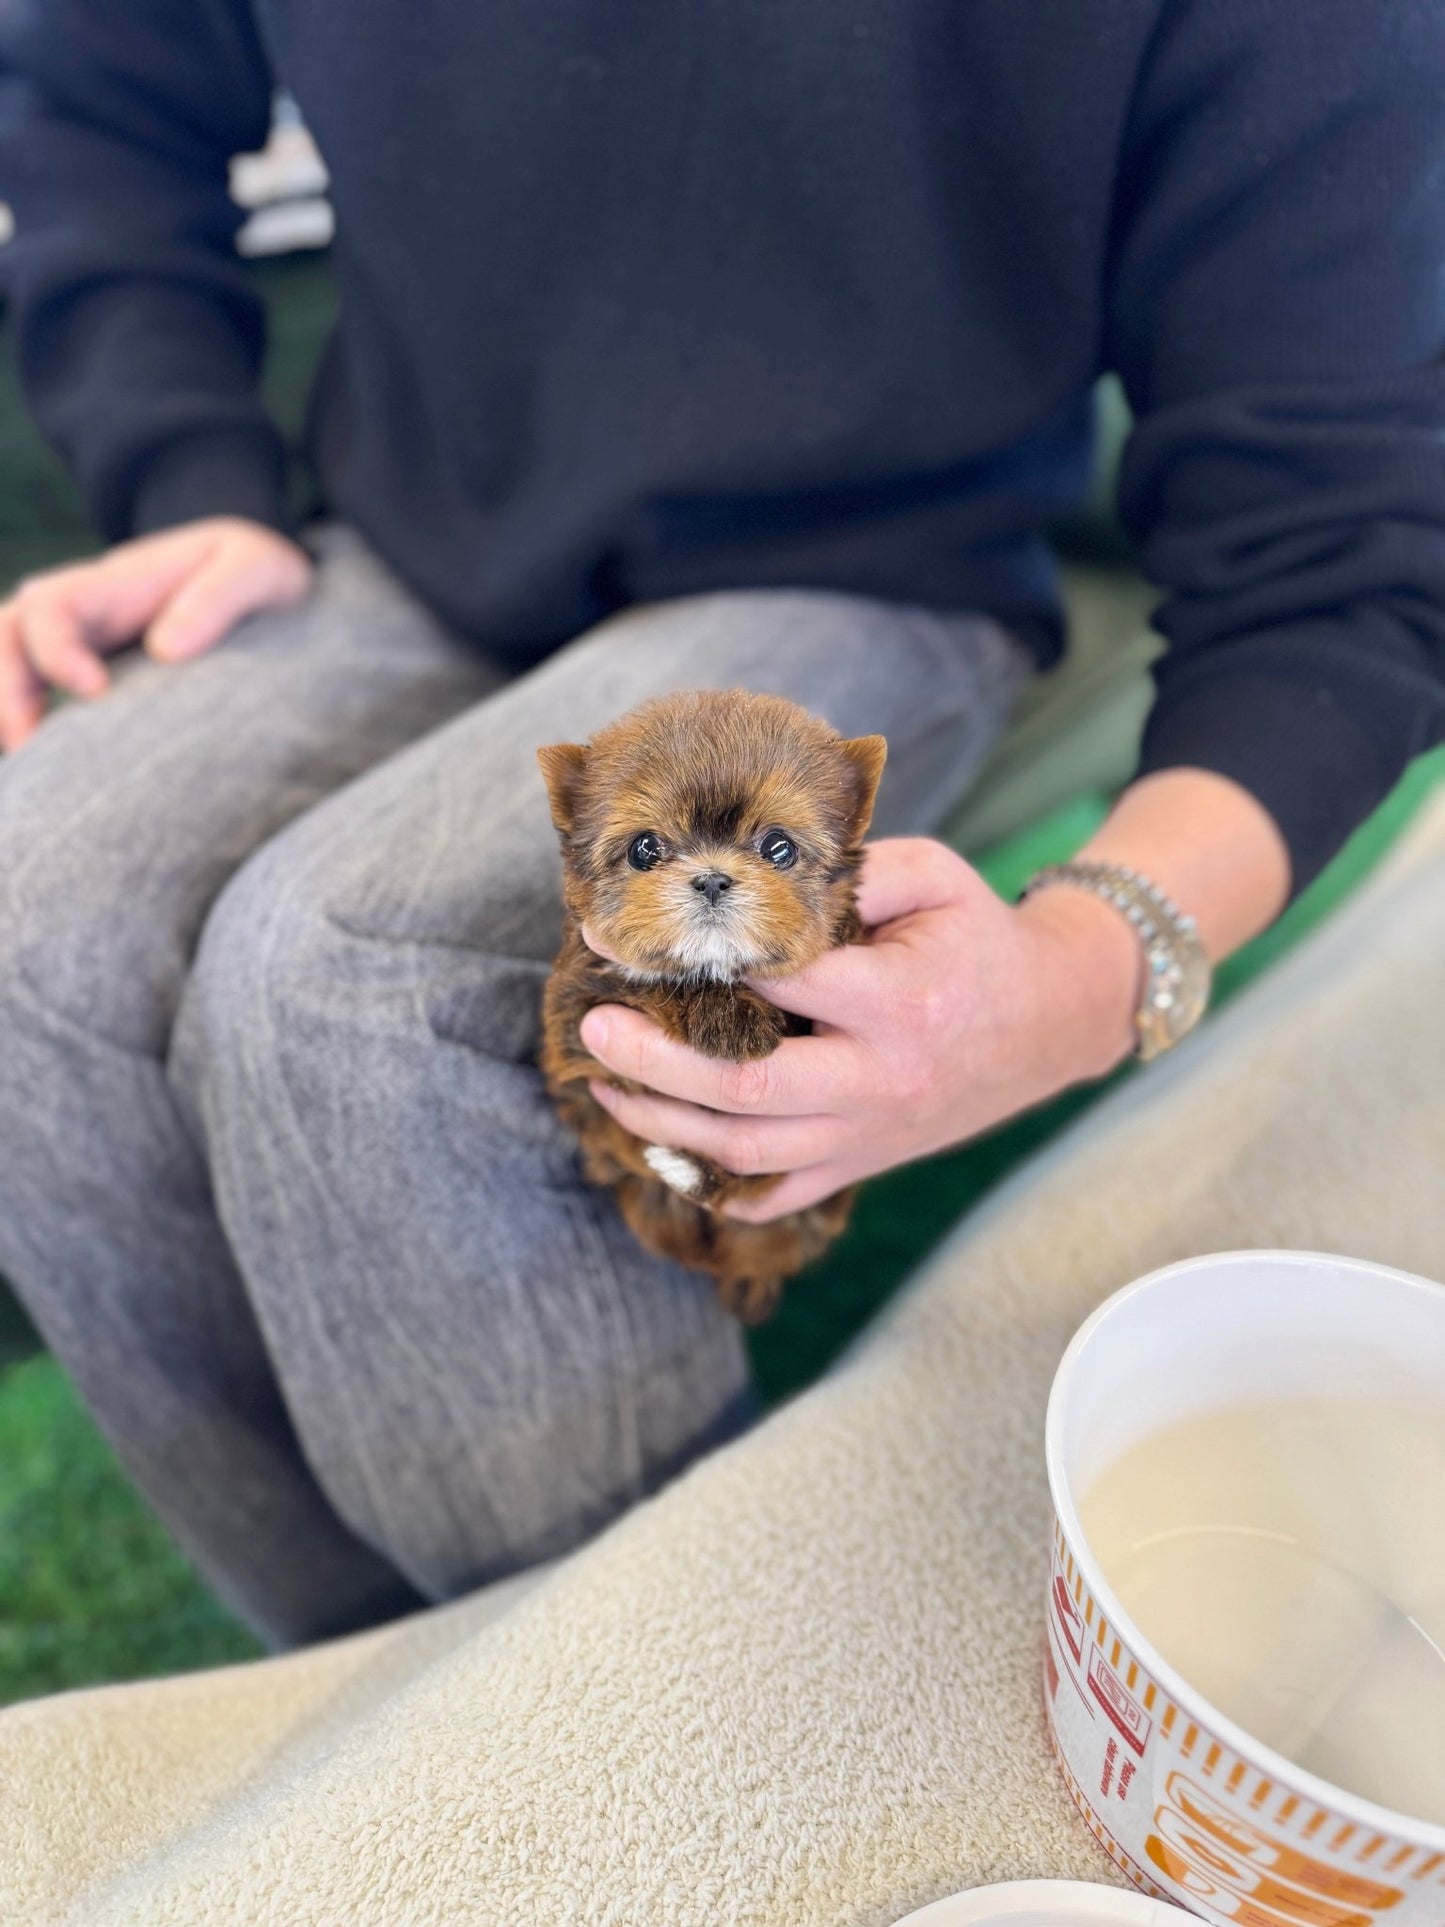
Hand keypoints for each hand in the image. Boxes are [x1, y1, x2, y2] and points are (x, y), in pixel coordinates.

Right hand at [0, 517, 312, 749]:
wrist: (252, 578)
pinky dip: (30, 726)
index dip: (57, 648)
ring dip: (8, 712)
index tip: (94, 691)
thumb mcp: (254, 567)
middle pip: (8, 636)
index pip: (52, 606)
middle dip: (6, 688)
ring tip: (30, 767)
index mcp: (112, 583)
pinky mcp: (90, 676)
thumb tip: (167, 651)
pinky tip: (48, 772)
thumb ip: (217, 599)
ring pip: (11, 666)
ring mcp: (79, 644)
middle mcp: (81, 612)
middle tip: (28, 744)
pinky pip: (38, 696)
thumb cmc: (252, 570)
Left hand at [578, 836, 1140, 1221]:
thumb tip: (748, 880)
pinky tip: (663, 1150)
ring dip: (665, 1122)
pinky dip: (715, 1184)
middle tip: (592, 1029)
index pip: (776, 982)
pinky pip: (778, 1193)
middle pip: (746, 1088)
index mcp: (895, 1002)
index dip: (691, 955)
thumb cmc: (978, 938)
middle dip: (656, 1062)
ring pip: (747, 1150)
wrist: (1053, 1021)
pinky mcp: (864, 1163)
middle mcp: (878, 1080)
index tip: (619, 934)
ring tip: (604, 1084)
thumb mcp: (932, 877)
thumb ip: (850, 872)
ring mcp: (869, 1134)